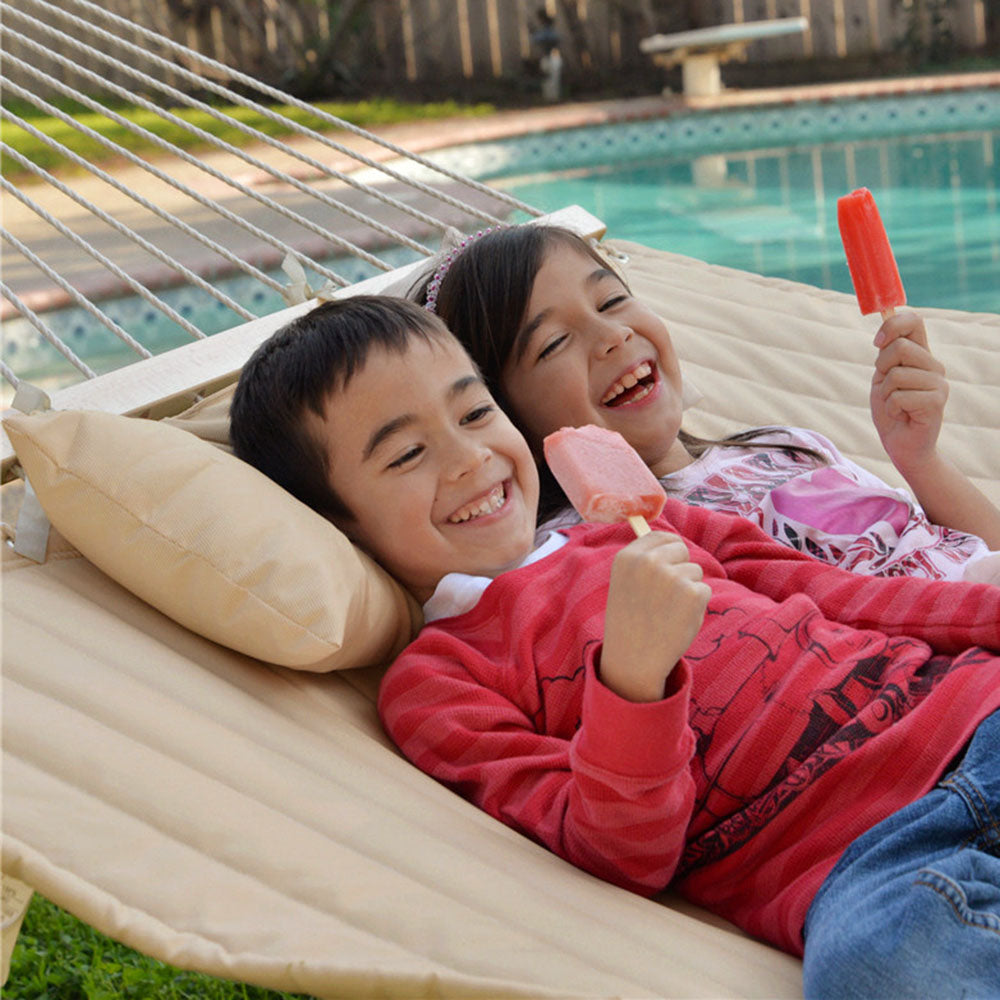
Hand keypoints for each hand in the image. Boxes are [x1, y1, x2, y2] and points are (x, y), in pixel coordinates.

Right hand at [600, 531, 710, 702]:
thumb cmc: (631, 620)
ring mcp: (671, 576)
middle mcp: (648, 562)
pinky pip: (704, 590)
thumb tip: (672, 541)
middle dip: (679, 568)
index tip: (665, 567)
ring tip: (667, 611)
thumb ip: (644, 559)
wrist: (634, 658)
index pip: (662, 535)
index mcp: (628, 557)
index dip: (669, 551)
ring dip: (687, 590)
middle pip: (682, 549)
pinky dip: (696, 606)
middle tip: (664, 596)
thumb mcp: (625, 583)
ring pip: (695, 571)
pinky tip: (678, 620)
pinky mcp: (692, 593)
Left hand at [870, 312, 947, 474]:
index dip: (891, 326)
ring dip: (885, 393)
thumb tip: (886, 323)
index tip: (877, 343)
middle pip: (900, 347)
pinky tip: (900, 414)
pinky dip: (890, 408)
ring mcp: (938, 382)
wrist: (901, 444)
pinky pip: (899, 396)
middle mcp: (934, 364)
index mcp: (920, 354)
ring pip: (896, 374)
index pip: (914, 321)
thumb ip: (887, 353)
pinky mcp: (937, 401)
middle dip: (881, 368)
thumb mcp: (882, 377)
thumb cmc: (890, 410)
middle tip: (887, 387)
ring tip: (895, 405)